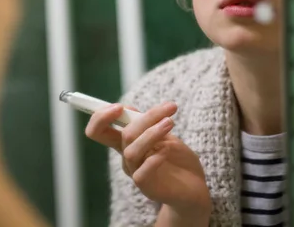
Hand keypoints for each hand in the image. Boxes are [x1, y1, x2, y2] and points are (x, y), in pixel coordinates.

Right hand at [85, 103, 210, 218]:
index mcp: (126, 142)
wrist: (194, 188)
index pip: (98, 130)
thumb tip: (126, 108)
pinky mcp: (146, 186)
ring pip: (132, 150)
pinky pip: (142, 172)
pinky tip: (167, 151)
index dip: (101, 117)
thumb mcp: (164, 135)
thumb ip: (146, 123)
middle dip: (140, 118)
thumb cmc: (177, 160)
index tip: (119, 106)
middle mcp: (127, 156)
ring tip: (170, 123)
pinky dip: (154, 159)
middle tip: (165, 109)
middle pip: (117, 135)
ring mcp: (135, 171)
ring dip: (151, 133)